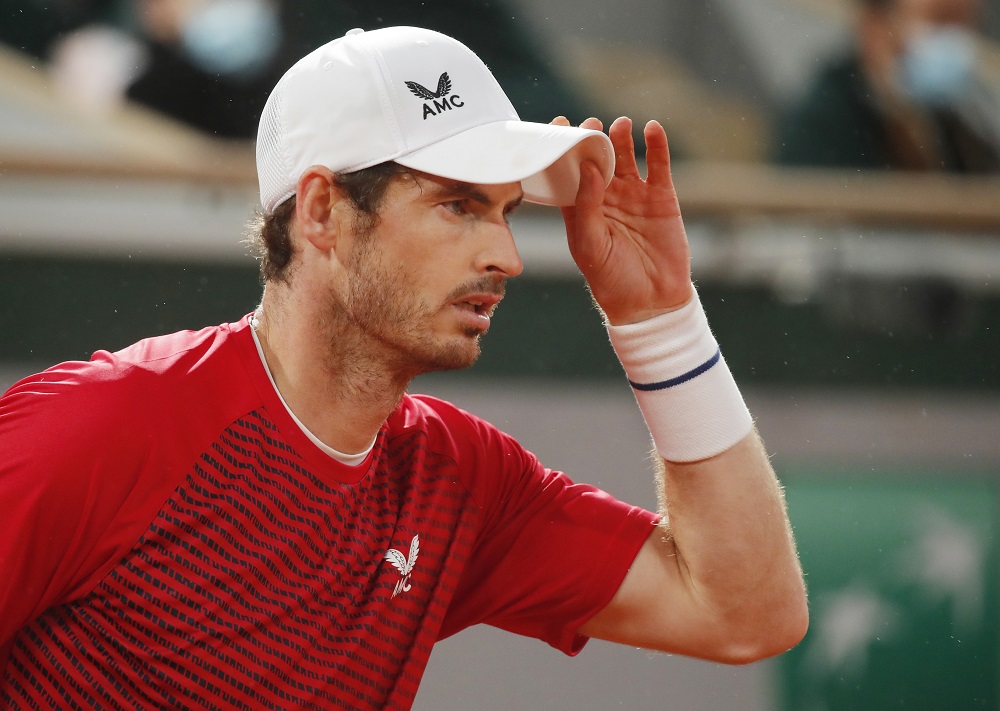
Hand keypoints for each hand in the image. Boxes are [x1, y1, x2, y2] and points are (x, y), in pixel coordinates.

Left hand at [555, 116, 692, 324]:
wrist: (650, 301)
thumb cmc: (610, 279)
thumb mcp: (588, 245)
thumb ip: (586, 206)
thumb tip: (588, 167)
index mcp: (579, 209)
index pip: (566, 172)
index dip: (561, 149)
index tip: (557, 125)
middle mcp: (605, 197)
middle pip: (596, 158)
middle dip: (592, 139)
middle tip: (591, 124)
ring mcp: (633, 195)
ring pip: (626, 157)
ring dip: (621, 137)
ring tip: (620, 124)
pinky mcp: (661, 197)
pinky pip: (658, 165)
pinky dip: (656, 145)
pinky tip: (652, 128)